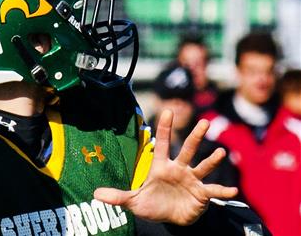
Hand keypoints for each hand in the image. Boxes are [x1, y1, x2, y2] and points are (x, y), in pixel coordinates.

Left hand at [94, 110, 237, 225]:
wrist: (170, 218)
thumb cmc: (153, 204)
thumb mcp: (134, 201)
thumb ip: (117, 196)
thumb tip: (96, 193)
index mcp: (162, 166)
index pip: (163, 144)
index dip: (165, 128)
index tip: (168, 110)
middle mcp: (179, 169)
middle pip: (187, 149)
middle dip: (195, 136)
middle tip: (204, 121)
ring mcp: (191, 180)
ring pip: (202, 166)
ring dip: (212, 160)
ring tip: (221, 152)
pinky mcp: (201, 194)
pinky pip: (212, 191)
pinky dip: (222, 191)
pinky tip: (233, 191)